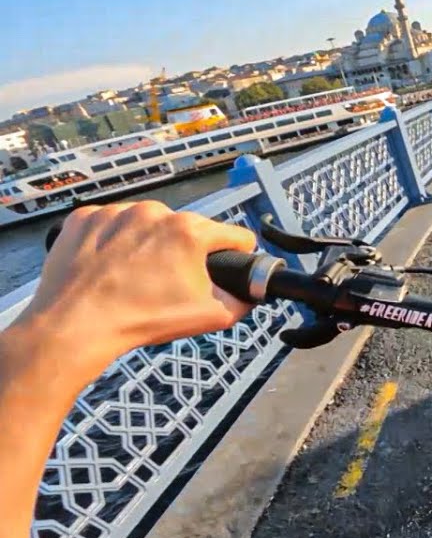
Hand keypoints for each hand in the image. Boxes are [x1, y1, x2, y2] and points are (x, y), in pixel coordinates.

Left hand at [22, 202, 257, 374]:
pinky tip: (111, 266)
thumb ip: (242, 302)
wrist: (77, 325)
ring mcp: (117, 211)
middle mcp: (155, 212)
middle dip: (185, 252)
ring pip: (148, 225)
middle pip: (187, 230)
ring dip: (149, 244)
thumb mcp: (211, 318)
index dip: (238, 254)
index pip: (234, 235)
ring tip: (135, 276)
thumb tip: (248, 294)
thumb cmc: (140, 319)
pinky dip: (114, 241)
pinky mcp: (86, 218)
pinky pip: (112, 224)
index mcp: (189, 231)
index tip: (229, 266)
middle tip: (170, 282)